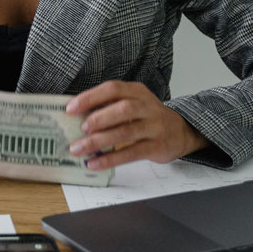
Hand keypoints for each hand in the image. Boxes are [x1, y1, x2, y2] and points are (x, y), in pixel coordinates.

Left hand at [65, 80, 207, 169]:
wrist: (181, 131)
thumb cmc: (148, 117)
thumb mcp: (134, 103)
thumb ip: (110, 106)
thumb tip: (76, 117)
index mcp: (137, 91)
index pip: (113, 89)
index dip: (91, 97)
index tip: (70, 108)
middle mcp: (147, 107)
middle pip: (123, 109)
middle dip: (99, 119)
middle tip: (81, 129)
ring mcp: (154, 127)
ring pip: (126, 132)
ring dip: (100, 142)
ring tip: (80, 149)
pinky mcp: (157, 146)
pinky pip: (131, 153)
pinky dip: (110, 159)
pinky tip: (95, 163)